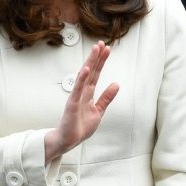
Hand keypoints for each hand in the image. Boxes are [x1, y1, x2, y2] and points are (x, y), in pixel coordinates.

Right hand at [44, 41, 118, 162]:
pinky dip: (81, 80)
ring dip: (89, 63)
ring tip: (95, 50)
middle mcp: (82, 93)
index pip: (95, 74)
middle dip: (96, 58)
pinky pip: (77, 90)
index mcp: (88, 94)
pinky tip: (85, 69)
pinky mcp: (72, 105)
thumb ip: (106, 98)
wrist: (68, 141)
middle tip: (101, 44)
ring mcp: (76, 97)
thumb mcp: (98, 111)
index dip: (101, 62)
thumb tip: (116, 84)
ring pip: (84, 77)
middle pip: (90, 72)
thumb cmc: (80, 127)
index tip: (106, 49)